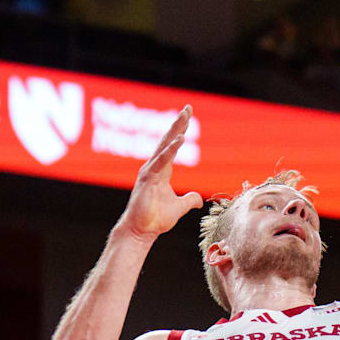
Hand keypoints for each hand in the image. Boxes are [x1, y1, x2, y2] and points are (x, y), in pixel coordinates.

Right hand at [118, 105, 202, 239]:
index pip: (172, 146)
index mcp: (161, 171)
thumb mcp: (179, 208)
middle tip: (187, 108)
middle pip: (167, 140)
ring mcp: (149, 172)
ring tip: (184, 117)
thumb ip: (188, 200)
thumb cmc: (155, 219)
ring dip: (175, 131)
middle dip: (178, 123)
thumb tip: (198, 199)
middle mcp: (154, 167)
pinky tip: (180, 140)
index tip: (187, 116)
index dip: (180, 130)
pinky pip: (161, 161)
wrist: (142, 231)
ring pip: (164, 147)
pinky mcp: (147, 179)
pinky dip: (170, 150)